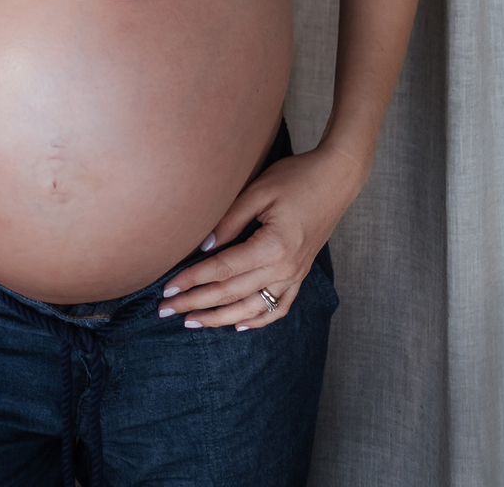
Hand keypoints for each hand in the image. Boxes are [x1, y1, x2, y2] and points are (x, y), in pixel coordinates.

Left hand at [156, 145, 361, 329]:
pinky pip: (278, 307)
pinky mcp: (301, 274)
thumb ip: (229, 221)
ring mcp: (295, 275)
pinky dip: (258, 320)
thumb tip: (203, 247)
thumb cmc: (296, 177)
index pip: (223, 270)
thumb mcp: (258, 191)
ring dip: (221, 318)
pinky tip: (239, 325)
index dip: (192, 280)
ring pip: (252, 309)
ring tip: (193, 322)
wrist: (336, 178)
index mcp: (273, 247)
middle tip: (167, 310)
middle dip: (197, 304)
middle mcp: (284, 268)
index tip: (167, 289)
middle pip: (232, 294)